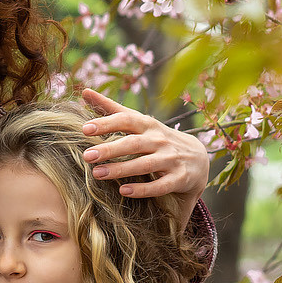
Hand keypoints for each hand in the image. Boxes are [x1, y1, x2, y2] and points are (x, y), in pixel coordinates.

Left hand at [79, 90, 210, 228]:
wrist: (197, 159)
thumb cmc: (158, 138)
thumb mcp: (139, 121)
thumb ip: (111, 108)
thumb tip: (84, 91)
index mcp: (148, 125)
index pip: (127, 120)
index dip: (107, 123)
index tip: (85, 129)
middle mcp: (160, 140)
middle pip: (133, 143)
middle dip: (110, 149)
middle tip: (86, 156)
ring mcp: (171, 159)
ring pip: (145, 165)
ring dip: (121, 169)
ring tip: (97, 174)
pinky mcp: (179, 178)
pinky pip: (160, 185)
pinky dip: (143, 189)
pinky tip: (124, 191)